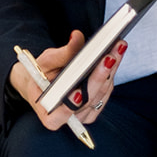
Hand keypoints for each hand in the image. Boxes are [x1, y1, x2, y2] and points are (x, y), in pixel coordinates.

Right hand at [9, 30, 125, 130]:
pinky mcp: (95, 107)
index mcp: (49, 115)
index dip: (70, 105)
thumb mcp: (45, 62)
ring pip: (101, 94)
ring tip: (116, 48)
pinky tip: (116, 54)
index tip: (77, 93)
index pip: (60, 115)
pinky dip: (111, 72)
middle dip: (99, 76)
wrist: (43, 82)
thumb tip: (77, 37)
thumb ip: (62, 53)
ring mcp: (84, 115)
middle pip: (87, 100)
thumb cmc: (40, 75)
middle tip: (109, 57)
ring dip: (110, 70)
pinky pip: (106, 91)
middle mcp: (69, 119)